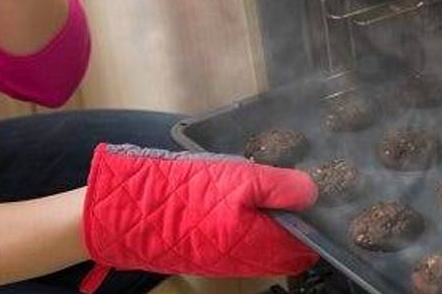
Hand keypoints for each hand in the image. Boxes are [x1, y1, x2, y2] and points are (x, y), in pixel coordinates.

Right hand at [80, 143, 318, 291]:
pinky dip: (245, 222)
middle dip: (292, 218)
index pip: (307, 243)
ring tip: (258, 185)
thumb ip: (280, 186)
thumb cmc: (184, 197)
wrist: (128, 217)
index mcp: (264, 245)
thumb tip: (312, 191)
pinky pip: (240, 241)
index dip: (313, 217)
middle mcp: (249, 261)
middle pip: (287, 245)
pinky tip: (232, 197)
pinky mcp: (208, 254)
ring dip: (267, 218)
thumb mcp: (239, 179)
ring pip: (263, 242)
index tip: (313, 190)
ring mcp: (227, 261)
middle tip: (287, 183)